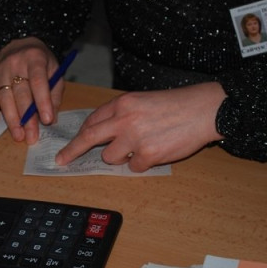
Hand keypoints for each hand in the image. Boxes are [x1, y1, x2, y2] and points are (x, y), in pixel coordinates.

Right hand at [0, 37, 61, 143]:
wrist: (20, 47)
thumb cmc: (41, 63)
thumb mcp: (54, 71)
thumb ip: (55, 94)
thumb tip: (51, 119)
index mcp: (35, 58)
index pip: (38, 82)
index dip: (42, 101)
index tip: (47, 120)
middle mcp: (15, 63)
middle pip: (21, 94)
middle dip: (27, 118)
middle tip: (32, 136)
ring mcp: (0, 71)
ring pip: (5, 97)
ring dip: (11, 119)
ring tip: (18, 135)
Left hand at [55, 82, 226, 171]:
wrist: (204, 110)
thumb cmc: (176, 105)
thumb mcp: (143, 100)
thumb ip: (121, 113)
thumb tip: (101, 131)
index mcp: (122, 103)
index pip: (92, 120)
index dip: (81, 134)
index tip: (71, 142)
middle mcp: (124, 120)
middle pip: (88, 138)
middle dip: (72, 150)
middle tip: (62, 159)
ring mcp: (135, 138)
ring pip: (109, 157)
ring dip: (119, 157)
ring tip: (139, 147)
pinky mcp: (148, 155)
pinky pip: (133, 167)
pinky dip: (141, 163)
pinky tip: (156, 151)